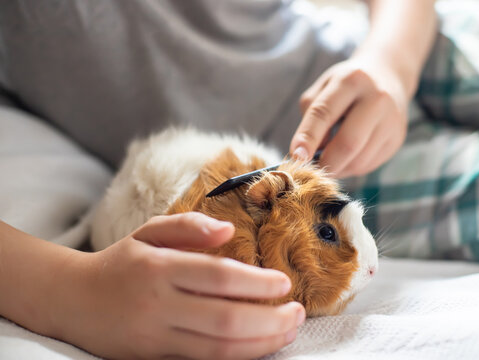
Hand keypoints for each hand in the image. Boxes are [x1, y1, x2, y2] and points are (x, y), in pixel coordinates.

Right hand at [52, 213, 304, 359]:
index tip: (285, 283)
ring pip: (218, 350)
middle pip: (225, 320)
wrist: (72, 300)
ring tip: (288, 331)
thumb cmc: (120, 261)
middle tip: (298, 312)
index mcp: (159, 268)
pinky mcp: (153, 359)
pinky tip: (259, 347)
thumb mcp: (149, 231)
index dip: (257, 283)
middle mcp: (158, 306)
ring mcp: (156, 338)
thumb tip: (229, 231)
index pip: (219, 277)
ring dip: (261, 344)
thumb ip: (189, 226)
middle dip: (270, 320)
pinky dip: (237, 358)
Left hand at [290, 52, 408, 177]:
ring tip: (329, 161)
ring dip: (338, 168)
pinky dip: (351, 168)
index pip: (324, 113)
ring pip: (359, 160)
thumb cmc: (347, 86)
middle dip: (326, 163)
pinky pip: (369, 165)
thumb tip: (311, 152)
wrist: (389, 75)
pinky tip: (347, 157)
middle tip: (312, 169)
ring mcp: (391, 120)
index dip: (308, 137)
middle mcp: (377, 99)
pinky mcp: (398, 138)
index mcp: (352, 80)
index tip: (296, 156)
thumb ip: (312, 115)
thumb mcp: (324, 87)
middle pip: (348, 143)